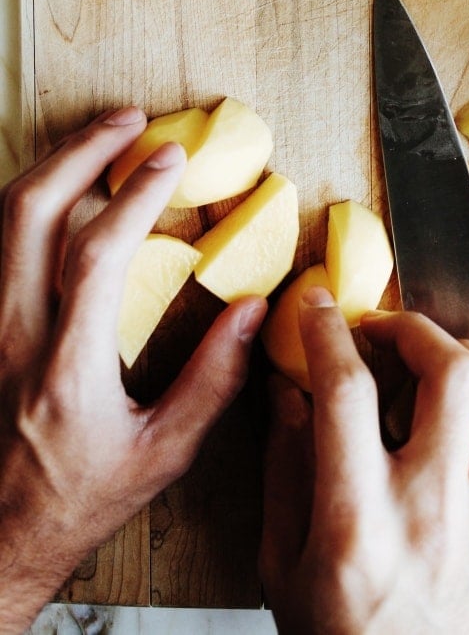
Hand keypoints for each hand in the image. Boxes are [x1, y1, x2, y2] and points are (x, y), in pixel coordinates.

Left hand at [0, 108, 266, 634]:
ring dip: (48, 168)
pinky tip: (51, 191)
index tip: (169, 160)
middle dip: (81, 152)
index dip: (137, 195)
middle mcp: (11, 337)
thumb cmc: (81, 497)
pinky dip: (19, 203)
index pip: (96, 254)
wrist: (0, 536)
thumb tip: (254, 311)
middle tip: (126, 123)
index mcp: (66, 369)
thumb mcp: (166, 452)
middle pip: (27, 213)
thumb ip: (214, 379)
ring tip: (95, 141)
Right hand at [260, 287, 468, 634]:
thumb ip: (284, 467)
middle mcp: (433, 510)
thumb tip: (288, 389)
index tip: (319, 305)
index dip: (329, 332)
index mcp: (358, 520)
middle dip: (415, 328)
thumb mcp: (282, 560)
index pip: (347, 393)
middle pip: (452, 374)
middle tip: (388, 332)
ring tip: (440, 364)